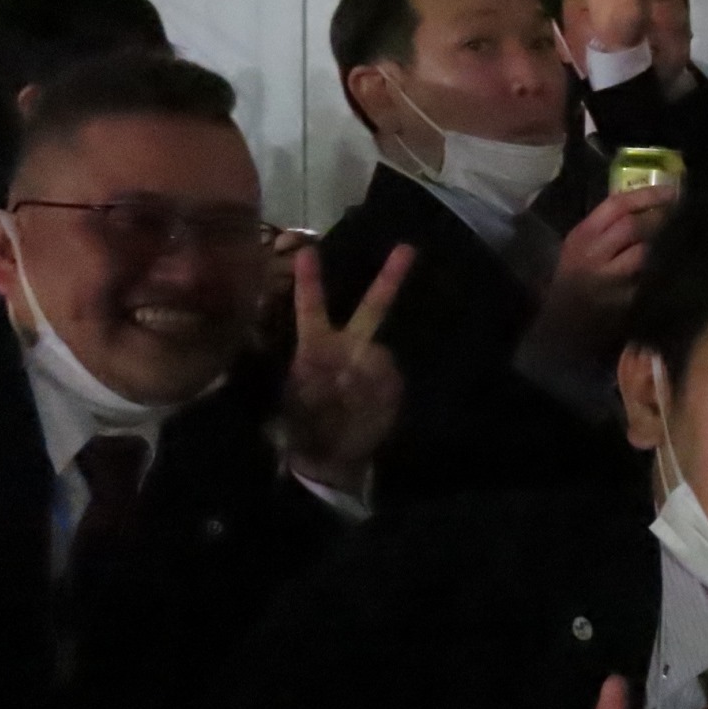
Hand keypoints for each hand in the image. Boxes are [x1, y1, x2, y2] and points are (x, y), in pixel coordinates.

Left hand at [275, 245, 412, 492]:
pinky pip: (390, 383)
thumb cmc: (303, 425)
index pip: (312, 309)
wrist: (327, 460)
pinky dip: (377, 396)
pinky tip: (364, 411)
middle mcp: (348, 348)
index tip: (307, 250)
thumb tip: (355, 365)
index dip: (311, 282)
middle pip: (371, 309)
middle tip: (408, 248)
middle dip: (389, 279)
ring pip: (378, 355)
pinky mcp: (392, 388)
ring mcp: (373, 367)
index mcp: (316, 347)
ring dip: (363, 377)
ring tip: (345, 403)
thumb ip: (320, 381)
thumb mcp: (299, 402)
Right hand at [536, 185, 678, 343]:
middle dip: (660, 217)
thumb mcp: (579, 245)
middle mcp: (594, 255)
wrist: (565, 322)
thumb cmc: (574, 277)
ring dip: (664, 244)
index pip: (616, 205)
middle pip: (633, 227)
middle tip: (679, 213)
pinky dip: (663, 268)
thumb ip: (606, 225)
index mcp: (582, 235)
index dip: (647, 195)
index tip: (672, 191)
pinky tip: (673, 263)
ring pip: (645, 254)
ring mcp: (610, 280)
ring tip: (678, 236)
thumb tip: (646, 200)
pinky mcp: (625, 301)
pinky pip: (650, 278)